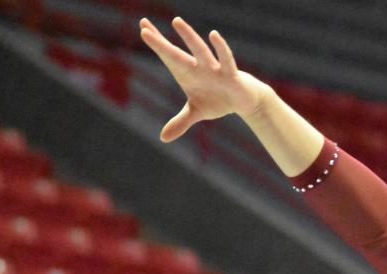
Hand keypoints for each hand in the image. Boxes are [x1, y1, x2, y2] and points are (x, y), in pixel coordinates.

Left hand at [138, 16, 269, 142]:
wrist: (243, 100)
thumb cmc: (217, 100)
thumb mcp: (196, 112)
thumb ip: (180, 122)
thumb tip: (163, 138)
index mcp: (187, 73)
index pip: (168, 57)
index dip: (156, 44)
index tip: (143, 29)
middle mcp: (197, 67)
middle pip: (176, 54)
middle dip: (161, 43)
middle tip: (144, 28)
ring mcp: (213, 68)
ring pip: (198, 50)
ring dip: (188, 36)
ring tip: (176, 21)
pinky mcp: (230, 73)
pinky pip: (225, 58)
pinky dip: (220, 48)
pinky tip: (213, 35)